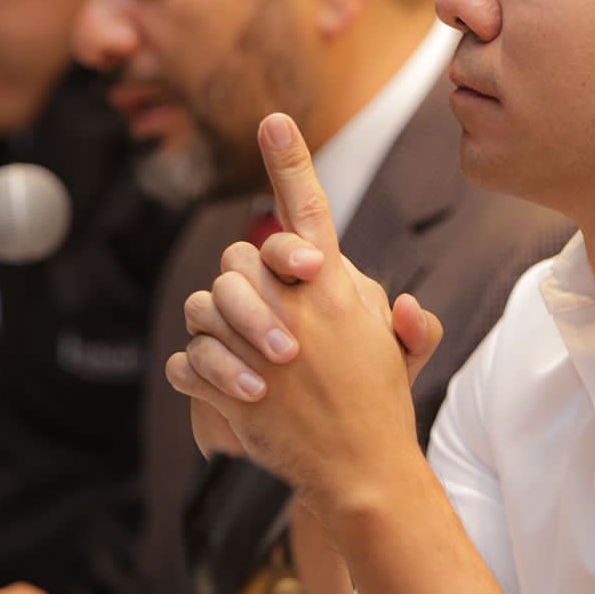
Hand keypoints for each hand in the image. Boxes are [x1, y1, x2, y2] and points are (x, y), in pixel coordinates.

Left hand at [166, 114, 442, 516]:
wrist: (361, 473)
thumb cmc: (380, 406)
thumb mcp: (403, 354)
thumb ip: (406, 323)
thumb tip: (407, 306)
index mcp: (336, 287)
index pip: (309, 210)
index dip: (290, 161)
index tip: (271, 120)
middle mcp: (297, 306)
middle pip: (237, 256)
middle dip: (239, 280)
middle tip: (262, 318)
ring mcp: (262, 344)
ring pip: (204, 302)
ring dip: (213, 326)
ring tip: (242, 359)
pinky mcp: (233, 386)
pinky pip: (187, 357)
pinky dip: (197, 371)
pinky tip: (223, 387)